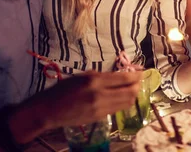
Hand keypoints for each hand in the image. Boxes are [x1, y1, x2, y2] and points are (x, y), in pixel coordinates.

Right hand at [18, 71, 141, 131]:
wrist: (49, 110)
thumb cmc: (63, 89)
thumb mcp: (83, 76)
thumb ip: (102, 76)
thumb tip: (121, 74)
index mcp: (95, 81)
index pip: (124, 79)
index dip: (137, 76)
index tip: (142, 72)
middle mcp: (100, 95)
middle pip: (129, 92)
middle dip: (138, 85)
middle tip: (140, 80)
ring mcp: (100, 108)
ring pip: (126, 102)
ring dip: (133, 94)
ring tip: (134, 88)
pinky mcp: (99, 117)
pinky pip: (118, 109)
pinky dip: (124, 102)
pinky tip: (123, 97)